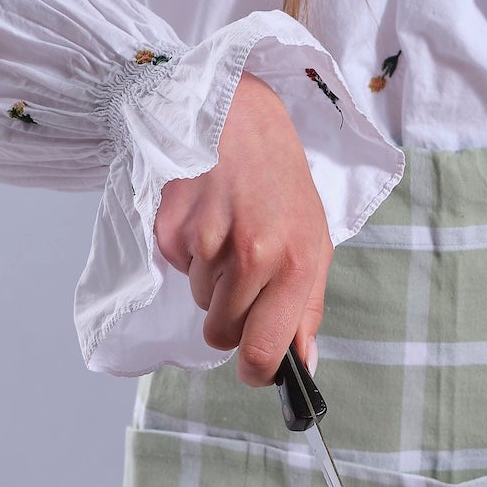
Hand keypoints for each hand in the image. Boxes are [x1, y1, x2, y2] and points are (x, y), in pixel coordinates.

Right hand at [152, 71, 331, 386]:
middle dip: (229, 320)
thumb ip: (307, 308)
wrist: (235, 115)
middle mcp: (254, 255)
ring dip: (212, 280)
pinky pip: (179, 269)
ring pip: (201, 301)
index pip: (263, 350)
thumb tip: (303, 364)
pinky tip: (207, 218)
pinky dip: (189, 254)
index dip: (256, 371)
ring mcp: (208, 242)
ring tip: (229, 232)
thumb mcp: (314, 240)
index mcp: (296, 263)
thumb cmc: (281, 181)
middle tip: (243, 280)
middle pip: (222, 334)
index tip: (254, 369)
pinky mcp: (172, 228)